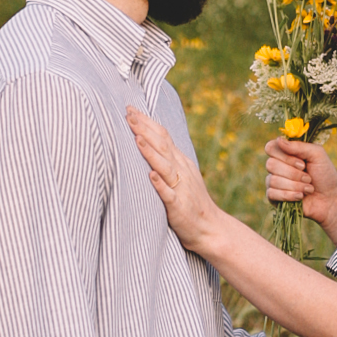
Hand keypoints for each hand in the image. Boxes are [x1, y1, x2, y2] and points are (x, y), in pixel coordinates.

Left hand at [127, 108, 223, 255]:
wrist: (209, 228)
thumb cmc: (189, 201)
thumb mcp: (180, 175)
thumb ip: (166, 159)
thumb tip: (146, 140)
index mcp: (180, 162)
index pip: (162, 136)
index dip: (146, 122)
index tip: (129, 109)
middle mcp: (181, 171)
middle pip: (162, 145)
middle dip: (144, 129)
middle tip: (127, 114)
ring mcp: (181, 188)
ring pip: (165, 166)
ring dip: (150, 152)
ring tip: (136, 138)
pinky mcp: (179, 207)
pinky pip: (169, 194)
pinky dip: (160, 185)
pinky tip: (150, 176)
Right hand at [264, 137, 336, 240]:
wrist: (330, 199)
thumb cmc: (325, 175)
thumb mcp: (317, 155)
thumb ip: (299, 146)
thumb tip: (279, 140)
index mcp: (286, 153)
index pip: (271, 148)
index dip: (284, 156)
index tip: (302, 163)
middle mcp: (277, 166)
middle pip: (270, 164)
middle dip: (293, 173)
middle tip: (308, 178)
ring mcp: (274, 182)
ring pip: (272, 180)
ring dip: (294, 185)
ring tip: (308, 188)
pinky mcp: (274, 197)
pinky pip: (271, 194)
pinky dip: (289, 195)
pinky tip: (300, 197)